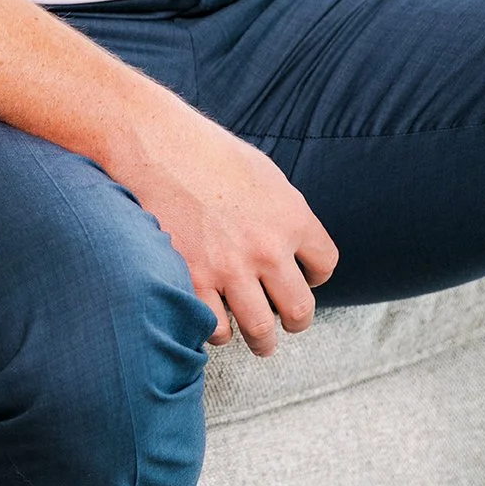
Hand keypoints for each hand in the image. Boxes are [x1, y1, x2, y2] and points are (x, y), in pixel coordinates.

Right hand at [110, 105, 337, 355]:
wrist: (158, 146)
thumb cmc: (209, 153)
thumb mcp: (264, 174)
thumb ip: (285, 213)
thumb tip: (296, 246)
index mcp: (291, 217)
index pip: (325, 265)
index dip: (315, 275)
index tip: (304, 277)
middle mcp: (267, 248)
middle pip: (299, 310)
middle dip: (295, 320)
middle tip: (286, 320)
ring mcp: (229, 269)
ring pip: (262, 332)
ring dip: (262, 339)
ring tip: (257, 337)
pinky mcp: (193, 281)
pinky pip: (217, 330)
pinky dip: (217, 330)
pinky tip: (215, 317)